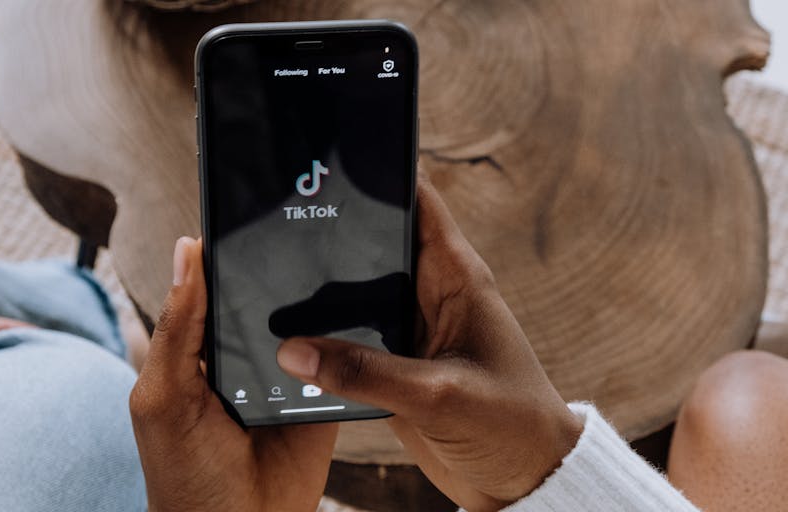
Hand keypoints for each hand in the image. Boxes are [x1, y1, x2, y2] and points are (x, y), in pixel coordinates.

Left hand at [130, 237, 337, 511]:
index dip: (228, 248)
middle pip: (266, 295)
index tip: (250, 207)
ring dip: (322, 298)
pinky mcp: (324, 395)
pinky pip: (341, 357)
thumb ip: (177, 330)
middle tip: (307, 220)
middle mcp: (243, 354)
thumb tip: (187, 251)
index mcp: (199, 348)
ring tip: (342, 252)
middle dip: (282, 266)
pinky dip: (350, 338)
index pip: (214, 284)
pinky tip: (364, 311)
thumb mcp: (162, 396)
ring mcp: (287, 373)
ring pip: (307, 320)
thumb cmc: (183, 472)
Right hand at [276, 178, 583, 510]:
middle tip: (274, 225)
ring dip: (320, 293)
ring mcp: (408, 328)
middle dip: (330, 234)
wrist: (521, 481)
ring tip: (266, 285)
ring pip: (353, 291)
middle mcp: (430, 292)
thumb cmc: (510, 427)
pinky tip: (287, 340)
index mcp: (456, 276)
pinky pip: (349, 337)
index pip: (415, 200)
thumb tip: (294, 350)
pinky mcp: (393, 363)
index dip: (376, 172)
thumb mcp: (439, 395)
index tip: (325, 159)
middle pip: (372, 242)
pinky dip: (323, 337)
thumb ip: (367, 373)